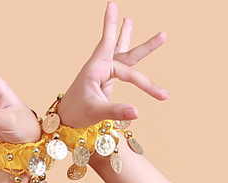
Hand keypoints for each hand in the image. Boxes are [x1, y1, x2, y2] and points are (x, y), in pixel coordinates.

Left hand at [56, 1, 168, 129]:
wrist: (64, 117)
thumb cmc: (76, 112)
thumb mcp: (96, 111)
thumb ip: (116, 111)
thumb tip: (137, 113)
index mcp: (97, 68)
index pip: (128, 73)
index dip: (146, 84)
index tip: (162, 95)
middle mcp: (100, 65)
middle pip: (124, 51)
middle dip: (145, 46)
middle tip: (163, 34)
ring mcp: (102, 71)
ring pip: (120, 51)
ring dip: (125, 36)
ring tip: (128, 20)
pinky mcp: (104, 78)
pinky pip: (117, 60)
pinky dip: (121, 46)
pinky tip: (124, 37)